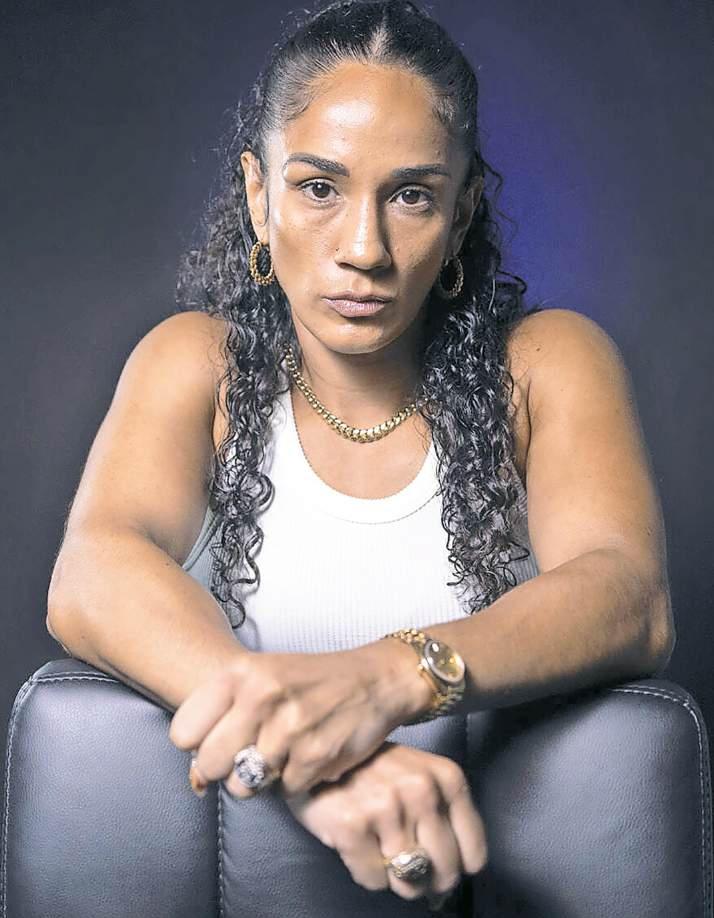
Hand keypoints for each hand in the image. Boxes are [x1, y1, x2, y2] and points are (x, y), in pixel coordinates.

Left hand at [169, 644, 418, 797]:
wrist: (374, 680)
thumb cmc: (310, 681)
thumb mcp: (261, 677)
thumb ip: (221, 716)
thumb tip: (194, 779)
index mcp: (240, 672)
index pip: (182, 733)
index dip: (198, 745)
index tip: (219, 740)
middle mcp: (261, 695)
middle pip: (209, 765)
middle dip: (226, 769)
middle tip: (252, 753)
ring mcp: (289, 727)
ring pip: (243, 785)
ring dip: (262, 778)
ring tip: (284, 751)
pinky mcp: (315, 755)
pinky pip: (283, 791)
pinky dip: (296, 780)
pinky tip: (310, 754)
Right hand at [284, 741, 487, 907]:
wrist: (317, 754)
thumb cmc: (373, 769)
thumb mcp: (420, 776)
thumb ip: (444, 817)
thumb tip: (448, 881)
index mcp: (447, 778)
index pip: (474, 855)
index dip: (456, 868)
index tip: (437, 863)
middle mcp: (422, 791)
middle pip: (444, 874)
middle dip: (426, 878)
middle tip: (404, 859)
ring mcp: (387, 809)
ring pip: (409, 883)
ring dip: (394, 875)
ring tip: (379, 845)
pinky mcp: (353, 827)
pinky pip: (374, 881)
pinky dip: (366, 872)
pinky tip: (358, 843)